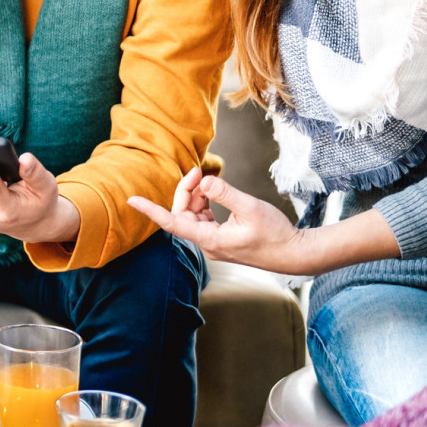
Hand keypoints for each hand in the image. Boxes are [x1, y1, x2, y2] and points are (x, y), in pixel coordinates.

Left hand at [126, 168, 314, 273]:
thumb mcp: (250, 208)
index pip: (172, 224)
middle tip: (198, 171)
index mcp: (210, 240)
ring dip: (196, 196)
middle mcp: (207, 243)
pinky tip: (212, 191)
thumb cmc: (276, 234)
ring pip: (192, 215)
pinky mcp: (221, 238)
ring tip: (208, 180)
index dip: (151, 211)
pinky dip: (204, 203)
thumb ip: (225, 193)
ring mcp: (213, 242)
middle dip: (185, 191)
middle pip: (182, 214)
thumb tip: (204, 182)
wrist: (295, 254)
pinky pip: (203, 218)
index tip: (131, 201)